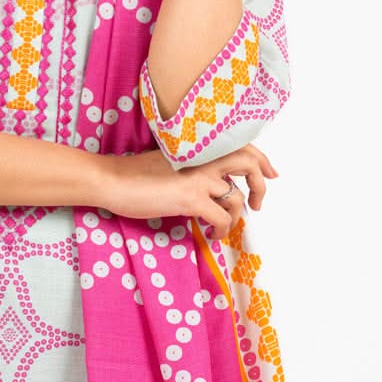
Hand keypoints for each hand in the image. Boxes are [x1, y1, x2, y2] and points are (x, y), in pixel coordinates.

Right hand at [98, 143, 278, 237]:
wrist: (113, 180)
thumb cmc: (134, 174)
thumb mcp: (170, 163)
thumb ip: (194, 168)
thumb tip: (213, 187)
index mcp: (199, 148)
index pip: (241, 146)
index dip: (261, 160)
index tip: (269, 173)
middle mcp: (203, 159)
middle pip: (249, 163)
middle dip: (260, 185)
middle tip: (258, 203)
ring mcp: (199, 178)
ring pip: (236, 198)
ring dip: (234, 217)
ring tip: (222, 227)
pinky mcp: (192, 199)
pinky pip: (222, 218)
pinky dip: (222, 230)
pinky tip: (212, 234)